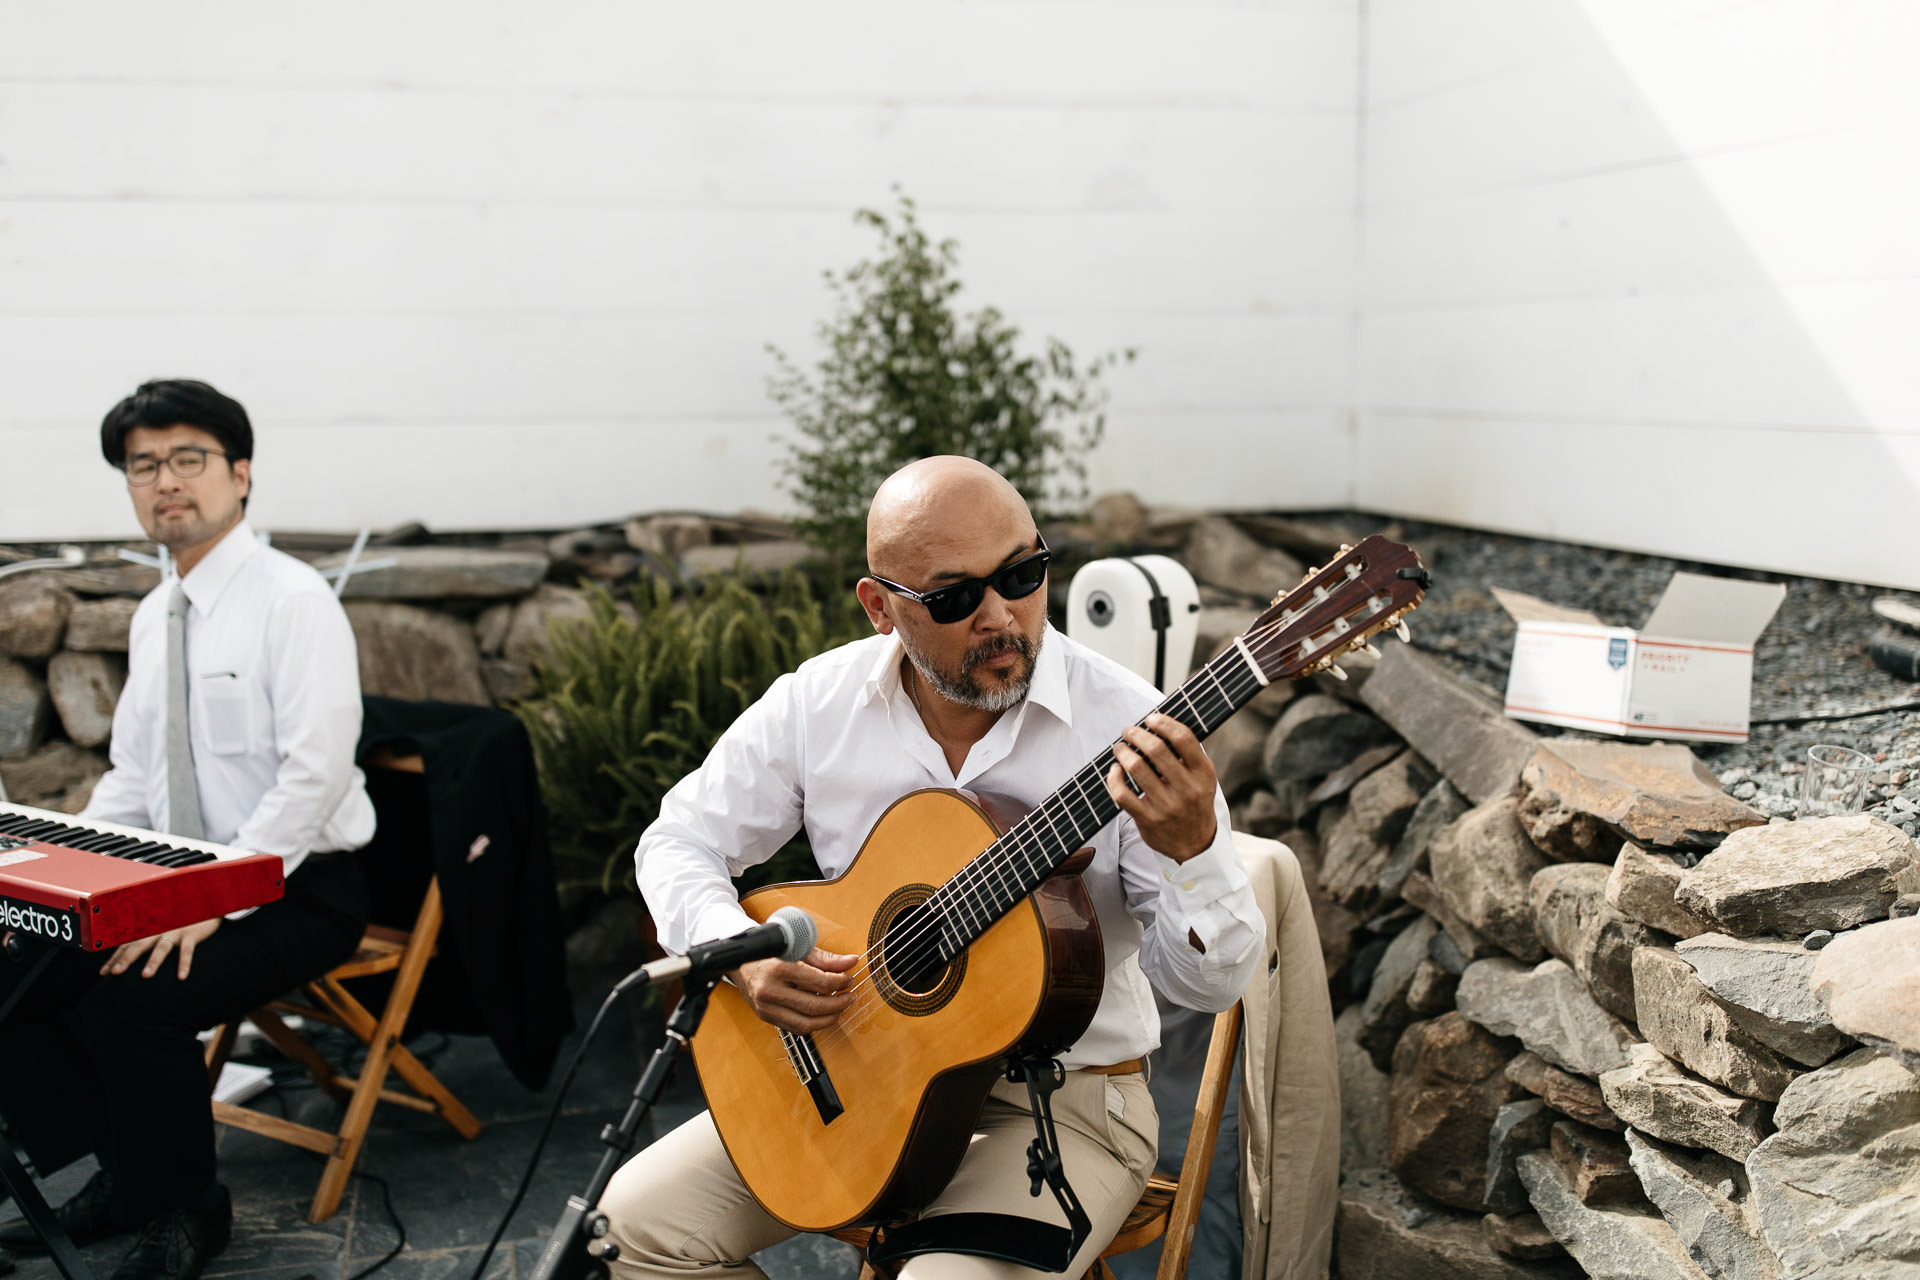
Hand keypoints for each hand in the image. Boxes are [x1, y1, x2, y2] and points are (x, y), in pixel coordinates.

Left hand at [102, 917, 222, 979]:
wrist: (205, 904)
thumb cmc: (181, 921)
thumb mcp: (162, 926)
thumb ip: (148, 938)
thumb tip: (129, 954)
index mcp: (148, 929)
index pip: (127, 945)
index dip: (115, 958)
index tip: (104, 972)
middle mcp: (158, 929)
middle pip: (139, 944)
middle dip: (126, 959)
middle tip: (115, 973)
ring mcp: (175, 930)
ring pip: (162, 947)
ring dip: (153, 961)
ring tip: (145, 976)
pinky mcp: (192, 933)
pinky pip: (187, 950)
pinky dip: (184, 963)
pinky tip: (181, 976)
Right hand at [733, 947, 857, 1033]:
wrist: (740, 963)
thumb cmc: (770, 953)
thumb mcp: (797, 949)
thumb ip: (825, 958)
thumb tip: (850, 962)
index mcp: (779, 968)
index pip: (819, 982)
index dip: (840, 982)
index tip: (849, 979)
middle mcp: (770, 991)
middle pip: (814, 1006)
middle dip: (839, 1003)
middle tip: (850, 996)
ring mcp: (766, 1008)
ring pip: (806, 1024)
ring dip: (829, 1018)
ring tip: (840, 1007)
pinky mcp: (766, 1018)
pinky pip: (796, 1029)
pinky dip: (814, 1024)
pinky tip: (823, 1014)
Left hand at [1106, 712, 1219, 862]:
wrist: (1195, 844)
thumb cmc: (1194, 802)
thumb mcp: (1203, 779)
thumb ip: (1188, 755)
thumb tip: (1160, 725)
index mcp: (1203, 773)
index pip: (1184, 738)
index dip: (1164, 723)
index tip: (1151, 719)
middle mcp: (1187, 789)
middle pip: (1156, 749)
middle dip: (1136, 734)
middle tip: (1128, 731)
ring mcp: (1167, 806)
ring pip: (1136, 768)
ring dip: (1123, 752)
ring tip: (1120, 748)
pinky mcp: (1148, 820)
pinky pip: (1122, 794)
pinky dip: (1114, 777)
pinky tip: (1115, 771)